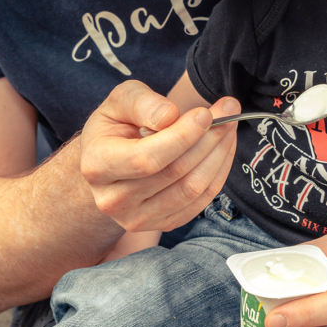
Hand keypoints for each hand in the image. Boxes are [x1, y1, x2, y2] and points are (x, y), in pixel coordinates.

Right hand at [80, 81, 239, 232]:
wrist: (109, 161)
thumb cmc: (116, 127)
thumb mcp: (119, 102)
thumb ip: (141, 103)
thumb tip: (170, 116)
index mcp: (98, 166)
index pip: (147, 158)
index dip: (182, 136)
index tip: (206, 113)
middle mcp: (114, 199)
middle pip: (175, 172)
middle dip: (209, 139)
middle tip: (229, 112)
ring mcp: (138, 218)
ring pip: (192, 188)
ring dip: (219, 155)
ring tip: (228, 127)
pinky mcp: (162, 224)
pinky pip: (200, 201)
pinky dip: (218, 172)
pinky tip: (222, 149)